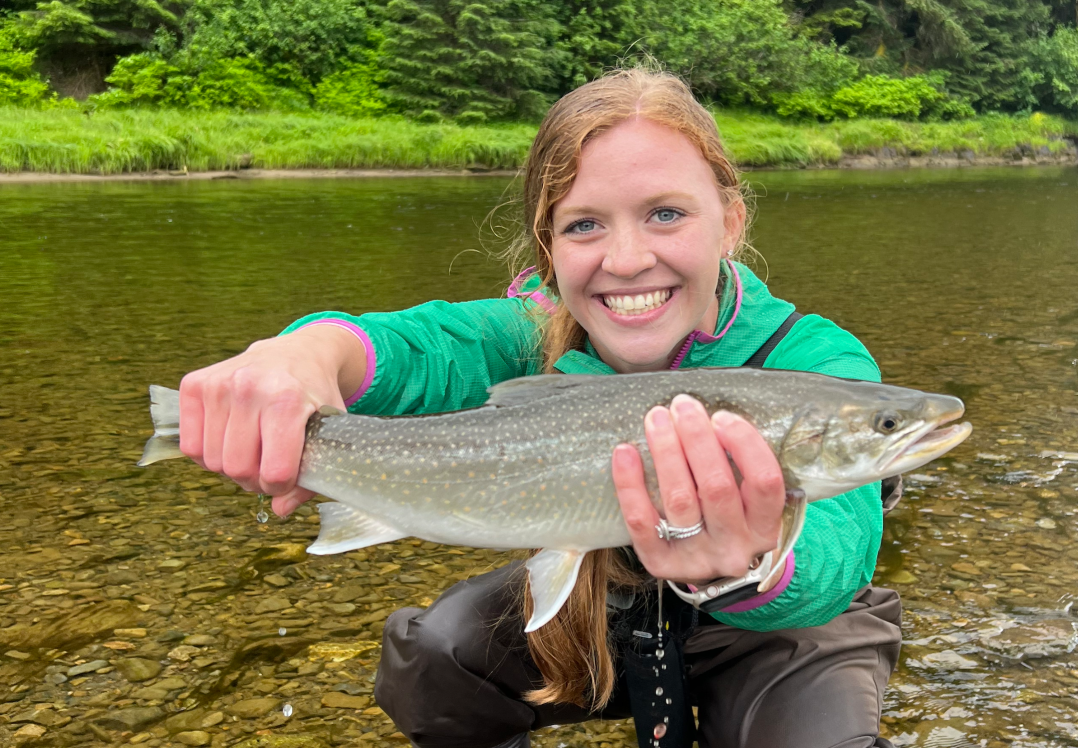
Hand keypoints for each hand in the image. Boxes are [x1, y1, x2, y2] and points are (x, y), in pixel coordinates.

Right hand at [178, 325, 365, 516]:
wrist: (298, 353)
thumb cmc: (315, 397)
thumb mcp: (329, 433)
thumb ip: (310, 478)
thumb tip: (280, 510)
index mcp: (287, 400)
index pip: (275, 472)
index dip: (281, 485)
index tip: (288, 476)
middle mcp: (249, 388)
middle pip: (237, 469)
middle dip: (254, 480)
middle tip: (267, 465)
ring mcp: (218, 384)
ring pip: (211, 461)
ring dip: (231, 468)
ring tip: (251, 451)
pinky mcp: (195, 384)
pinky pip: (190, 446)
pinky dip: (208, 454)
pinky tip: (229, 440)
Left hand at [612, 394, 786, 584]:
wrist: (706, 571)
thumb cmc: (727, 519)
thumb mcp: (748, 501)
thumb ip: (739, 466)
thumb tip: (709, 415)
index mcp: (765, 528)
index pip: (764, 482)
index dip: (744, 443)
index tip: (721, 416)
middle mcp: (734, 547)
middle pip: (716, 486)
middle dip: (697, 438)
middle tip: (682, 405)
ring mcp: (697, 559)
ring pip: (679, 499)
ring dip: (666, 451)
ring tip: (656, 419)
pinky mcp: (661, 563)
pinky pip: (642, 522)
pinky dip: (630, 484)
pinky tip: (624, 452)